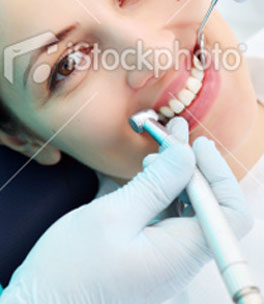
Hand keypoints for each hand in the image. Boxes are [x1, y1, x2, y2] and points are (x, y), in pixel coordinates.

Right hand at [1, 118, 251, 303]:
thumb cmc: (70, 272)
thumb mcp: (112, 218)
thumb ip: (155, 185)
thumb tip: (186, 154)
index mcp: (179, 254)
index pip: (228, 212)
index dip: (219, 174)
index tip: (196, 145)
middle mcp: (179, 258)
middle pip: (207, 205)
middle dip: (192, 164)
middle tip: (172, 132)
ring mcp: (164, 257)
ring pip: (186, 207)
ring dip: (175, 173)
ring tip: (159, 145)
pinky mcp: (148, 252)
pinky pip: (166, 216)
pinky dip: (161, 189)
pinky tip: (147, 171)